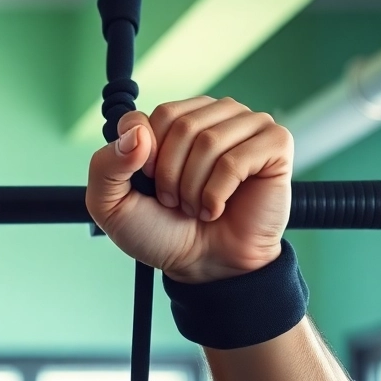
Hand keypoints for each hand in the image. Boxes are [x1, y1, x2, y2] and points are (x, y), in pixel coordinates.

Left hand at [86, 96, 292, 283]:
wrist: (201, 265)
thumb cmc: (160, 231)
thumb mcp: (111, 204)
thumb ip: (106, 165)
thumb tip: (138, 133)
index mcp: (175, 120)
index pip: (150, 117)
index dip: (143, 158)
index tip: (148, 185)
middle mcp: (212, 115)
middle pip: (180, 125)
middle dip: (169, 175)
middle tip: (175, 201)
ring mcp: (247, 126)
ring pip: (208, 140)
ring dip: (193, 187)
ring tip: (196, 206)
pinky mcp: (275, 145)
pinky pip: (237, 160)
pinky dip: (218, 194)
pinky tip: (218, 208)